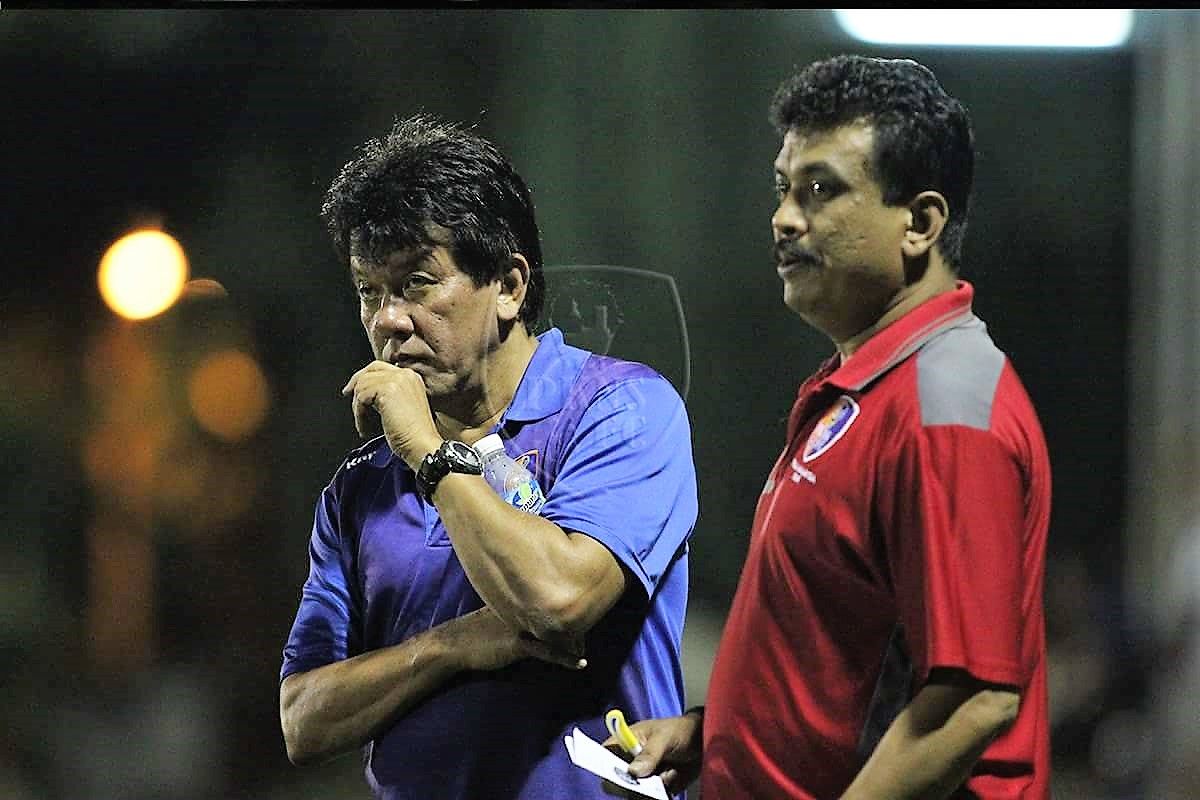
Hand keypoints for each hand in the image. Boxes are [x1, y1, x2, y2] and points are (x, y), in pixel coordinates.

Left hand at [341, 360, 440, 468]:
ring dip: (358, 407)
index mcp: (411, 377)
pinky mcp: (387, 390)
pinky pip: (361, 397)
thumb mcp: (402, 408)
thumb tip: (367, 393)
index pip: (381, 368)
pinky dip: (359, 415)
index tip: (354, 389)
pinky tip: (365, 428)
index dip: (364, 377)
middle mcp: (405, 375)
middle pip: (370, 370)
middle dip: (356, 383)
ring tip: (363, 424)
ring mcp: (397, 380)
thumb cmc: (415, 435)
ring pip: (362, 384)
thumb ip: (388, 395)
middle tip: (347, 394)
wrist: (423, 445)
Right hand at [447, 607, 586, 672]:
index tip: (581, 622)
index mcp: (522, 597)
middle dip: (578, 628)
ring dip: (575, 643)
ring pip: (559, 631)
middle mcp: (525, 606)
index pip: (556, 600)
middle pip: (562, 614)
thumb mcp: (502, 615)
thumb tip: (538, 619)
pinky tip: (580, 663)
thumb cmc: (478, 630)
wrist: (455, 644)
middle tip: (583, 644)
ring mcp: (523, 624)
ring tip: (582, 653)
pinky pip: (549, 651)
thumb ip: (520, 612)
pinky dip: (567, 658)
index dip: (571, 612)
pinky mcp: (519, 643)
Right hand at [602, 712, 702, 795]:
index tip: (615, 774)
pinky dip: (660, 794)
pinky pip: (649, 798)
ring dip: (650, 789)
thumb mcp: (665, 738)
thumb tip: (632, 772)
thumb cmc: (681, 731)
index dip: (603, 765)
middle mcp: (630, 761)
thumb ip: (649, 754)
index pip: (604, 754)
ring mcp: (642, 777)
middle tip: (649, 778)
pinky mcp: (654, 789)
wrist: (703, 743)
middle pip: (616, 780)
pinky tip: (673, 777)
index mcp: (625, 742)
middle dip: (630, 783)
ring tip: (669, 771)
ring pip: (633, 793)